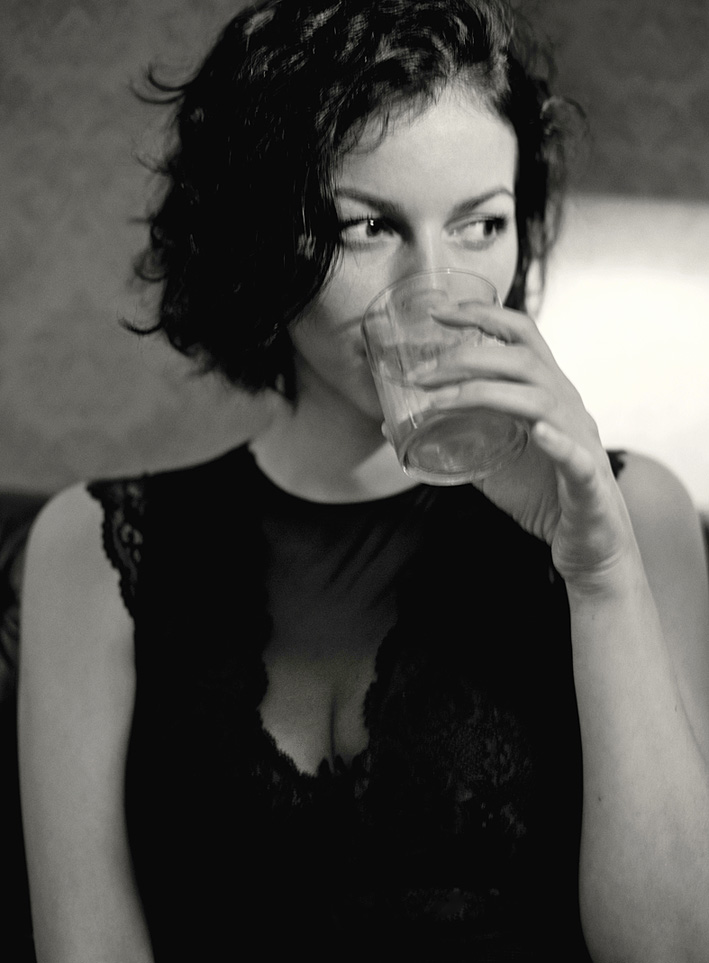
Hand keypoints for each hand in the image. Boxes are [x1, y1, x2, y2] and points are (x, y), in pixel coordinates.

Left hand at [413, 303, 637, 588]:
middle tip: (420, 373)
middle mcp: (565, 406)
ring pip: (540, 399)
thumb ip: (451, 438)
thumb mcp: (490, 458)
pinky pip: (575, 455)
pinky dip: (556, 441)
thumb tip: (392, 424)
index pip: (520, 335)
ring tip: (438, 402)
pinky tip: (537, 433)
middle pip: (522, 360)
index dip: (483, 314)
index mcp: (545, 392)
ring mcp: (579, 439)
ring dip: (484, 395)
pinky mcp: (587, 478)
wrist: (588, 541)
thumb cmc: (542, 493)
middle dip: (466, 357)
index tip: (438, 312)